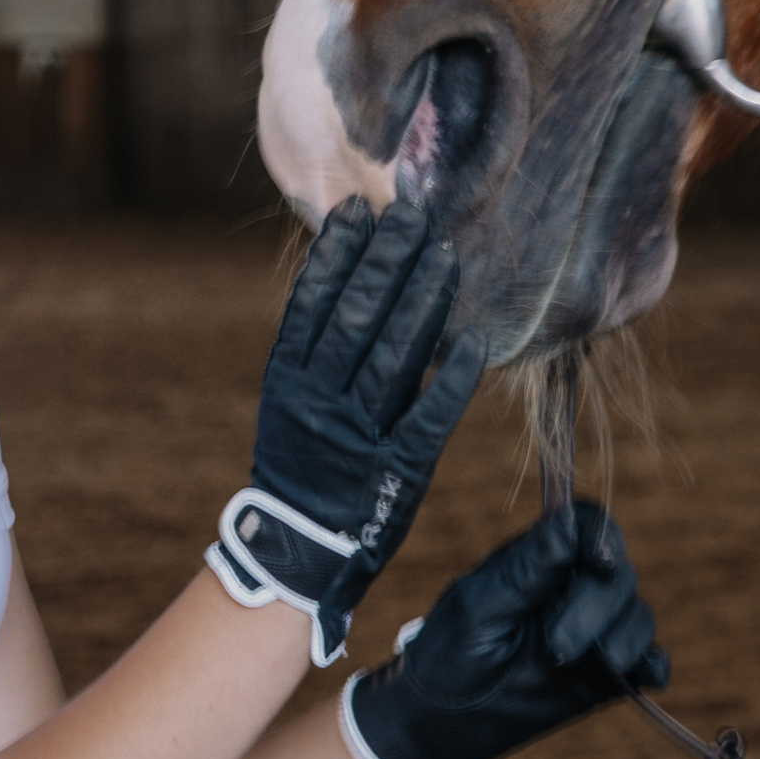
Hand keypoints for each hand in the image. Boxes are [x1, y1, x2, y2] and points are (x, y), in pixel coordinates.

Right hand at [205, 196, 486, 660]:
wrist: (299, 547)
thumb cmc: (305, 458)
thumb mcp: (291, 399)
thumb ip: (317, 343)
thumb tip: (348, 265)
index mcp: (286, 379)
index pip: (311, 303)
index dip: (336, 255)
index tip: (359, 211)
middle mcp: (317, 402)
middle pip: (355, 319)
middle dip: (387, 262)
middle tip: (414, 214)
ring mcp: (355, 437)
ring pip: (391, 358)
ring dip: (421, 301)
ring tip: (445, 255)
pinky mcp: (395, 471)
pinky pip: (426, 418)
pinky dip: (451, 379)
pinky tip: (472, 340)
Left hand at [340, 499, 665, 758]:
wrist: (440, 724)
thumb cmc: (449, 654)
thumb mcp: (480, 608)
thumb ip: (527, 569)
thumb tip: (567, 521)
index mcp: (538, 561)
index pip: (588, 526)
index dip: (603, 538)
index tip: (600, 562)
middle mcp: (571, 590)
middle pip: (618, 574)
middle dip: (596, 608)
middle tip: (556, 650)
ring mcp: (591, 633)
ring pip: (637, 616)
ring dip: (622, 639)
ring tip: (583, 666)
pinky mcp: (604, 676)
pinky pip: (647, 662)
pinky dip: (652, 666)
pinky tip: (638, 676)